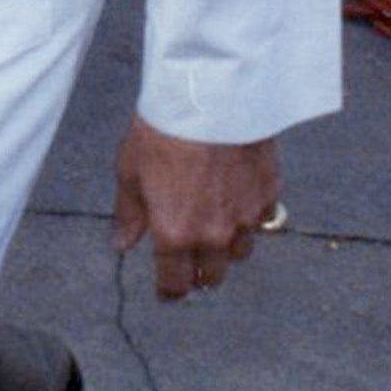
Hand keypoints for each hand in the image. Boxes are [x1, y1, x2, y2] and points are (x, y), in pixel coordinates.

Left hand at [112, 118, 279, 300]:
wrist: (210, 98)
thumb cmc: (163, 132)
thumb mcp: (129, 171)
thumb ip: (129, 214)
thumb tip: (122, 244)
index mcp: (174, 234)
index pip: (176, 284)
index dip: (170, 291)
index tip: (167, 291)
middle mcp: (214, 235)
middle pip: (212, 276)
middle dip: (199, 273)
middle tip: (189, 260)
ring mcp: (245, 218)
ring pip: (241, 253)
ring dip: (227, 249)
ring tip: (214, 229)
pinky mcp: (268, 194)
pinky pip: (261, 221)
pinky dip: (250, 218)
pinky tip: (237, 201)